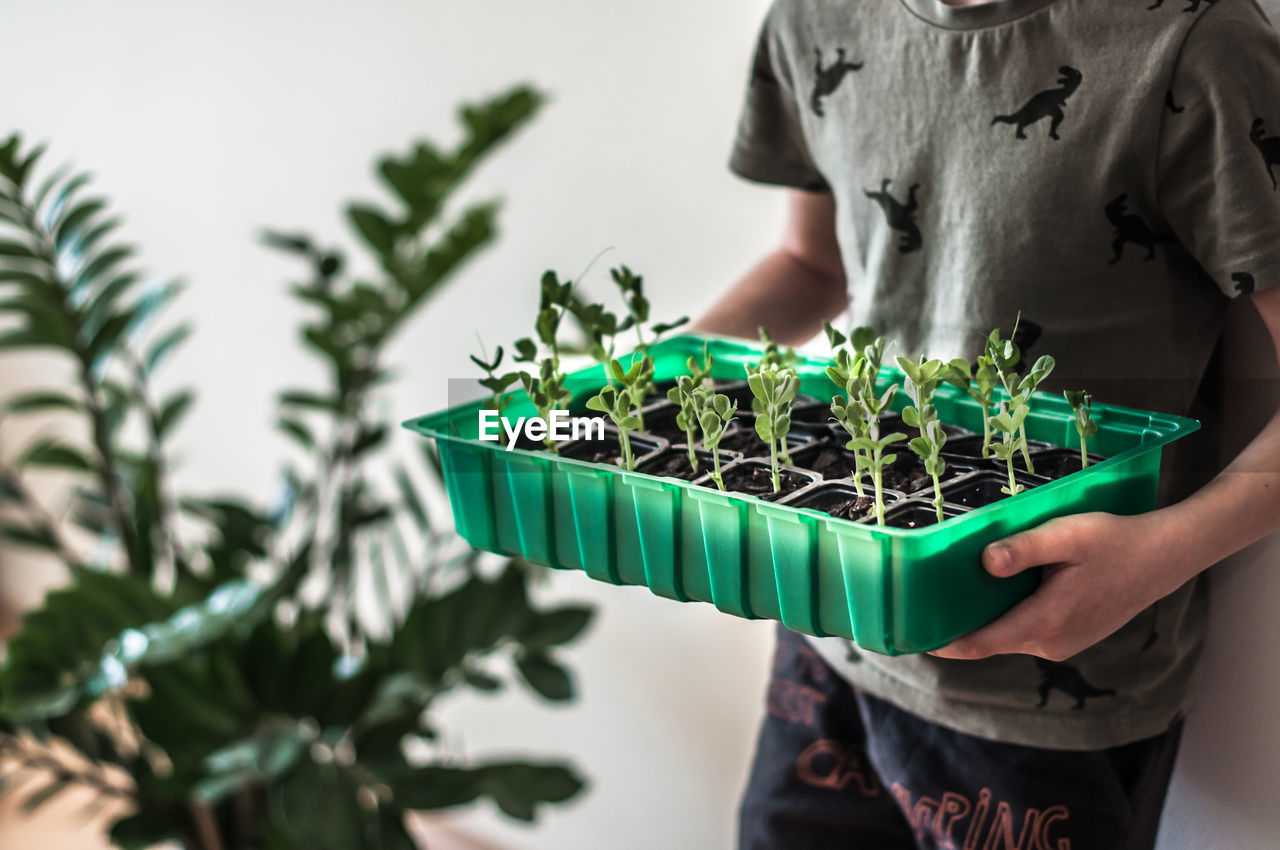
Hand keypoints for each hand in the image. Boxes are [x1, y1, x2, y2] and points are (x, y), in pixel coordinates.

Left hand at [928, 511, 1193, 661]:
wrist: (1164, 556)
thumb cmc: (1114, 541)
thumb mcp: (1066, 536)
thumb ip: (1024, 549)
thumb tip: (985, 562)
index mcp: (1044, 623)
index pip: (979, 643)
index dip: (942, 642)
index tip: (909, 636)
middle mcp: (1050, 643)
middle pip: (989, 641)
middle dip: (955, 628)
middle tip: (918, 607)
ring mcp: (1063, 644)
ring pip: (1008, 636)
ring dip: (982, 621)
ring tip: (946, 597)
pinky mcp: (1071, 636)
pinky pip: (1027, 631)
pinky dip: (1005, 617)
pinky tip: (993, 593)